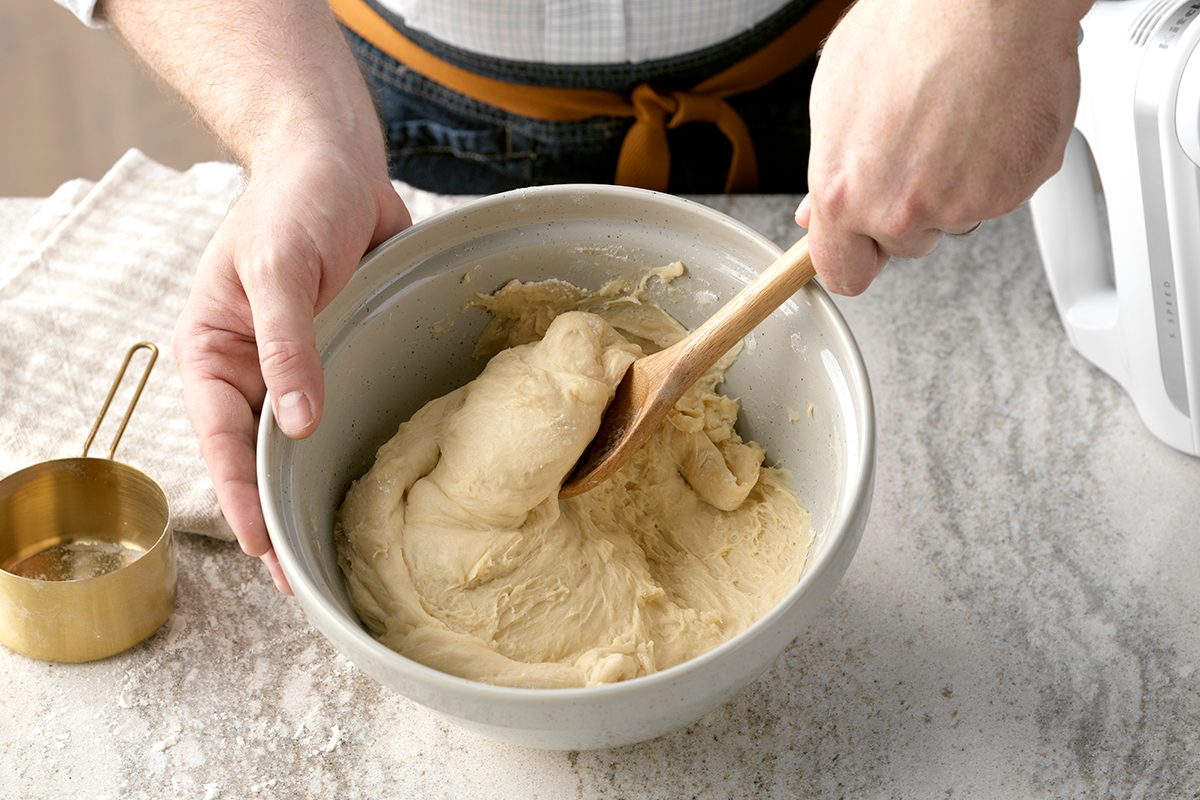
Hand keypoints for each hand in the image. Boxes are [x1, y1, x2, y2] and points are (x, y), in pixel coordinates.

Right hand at [174, 148, 410, 591]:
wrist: (337, 164)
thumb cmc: (294, 204)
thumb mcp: (279, 268)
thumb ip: (287, 344)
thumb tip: (296, 424)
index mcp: (214, 352)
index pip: (223, 439)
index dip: (242, 497)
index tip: (264, 548)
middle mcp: (252, 369)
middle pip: (260, 457)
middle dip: (276, 516)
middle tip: (301, 582)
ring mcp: (297, 368)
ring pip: (301, 446)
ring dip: (313, 494)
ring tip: (336, 552)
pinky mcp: (339, 359)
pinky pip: (343, 414)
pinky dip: (350, 453)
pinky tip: (371, 490)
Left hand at [796, 0, 1089, 294]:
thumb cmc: (909, 28)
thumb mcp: (835, 99)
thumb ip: (830, 171)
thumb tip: (819, 214)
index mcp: (846, 194)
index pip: (844, 274)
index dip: (853, 257)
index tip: (860, 249)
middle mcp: (901, 210)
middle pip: (904, 245)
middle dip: (907, 209)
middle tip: (916, 148)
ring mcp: (963, 204)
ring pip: (954, 217)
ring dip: (954, 184)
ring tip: (952, 119)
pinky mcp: (1016, 189)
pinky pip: (1000, 193)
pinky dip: (997, 165)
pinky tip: (985, 117)